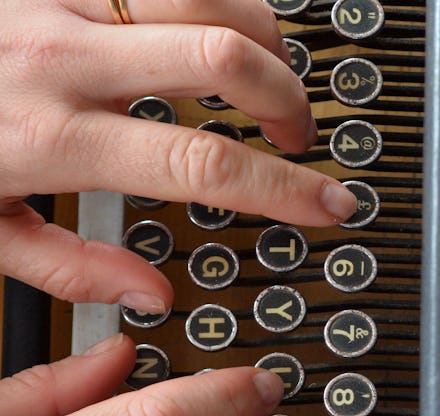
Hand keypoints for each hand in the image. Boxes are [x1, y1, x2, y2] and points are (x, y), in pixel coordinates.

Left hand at [0, 0, 358, 313]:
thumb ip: (68, 268)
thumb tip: (150, 298)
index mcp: (47, 135)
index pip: (200, 162)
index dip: (283, 188)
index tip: (329, 205)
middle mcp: (63, 57)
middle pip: (225, 56)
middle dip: (290, 102)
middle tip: (300, 140)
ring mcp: (63, 1)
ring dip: (263, 39)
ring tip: (271, 80)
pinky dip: (217, 2)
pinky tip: (222, 32)